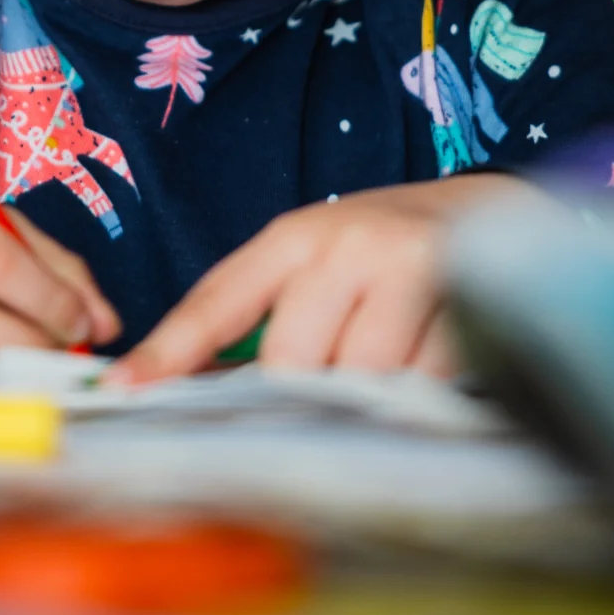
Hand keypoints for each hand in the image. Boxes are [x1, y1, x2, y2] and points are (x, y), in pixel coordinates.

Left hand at [113, 174, 531, 382]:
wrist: (491, 216)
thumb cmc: (382, 254)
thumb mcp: (312, 264)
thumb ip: (255, 319)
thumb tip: (188, 390)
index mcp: (294, 237)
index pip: (217, 300)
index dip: (168, 351)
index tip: (122, 393)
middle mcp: (346, 244)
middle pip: (291, 363)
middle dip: (301, 393)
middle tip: (322, 390)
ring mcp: (407, 268)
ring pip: (358, 381)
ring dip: (366, 398)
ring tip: (383, 370)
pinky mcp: (466, 300)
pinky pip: (421, 387)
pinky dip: (419, 394)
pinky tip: (428, 364)